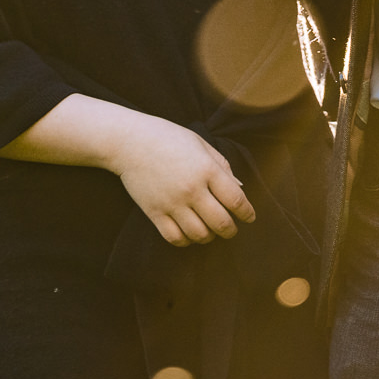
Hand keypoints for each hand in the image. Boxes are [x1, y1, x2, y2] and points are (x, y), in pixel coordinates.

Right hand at [108, 114, 255, 247]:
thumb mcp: (200, 144)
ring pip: (200, 234)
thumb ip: (222, 166)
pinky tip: (189, 233)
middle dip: (231, 230)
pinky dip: (186, 240)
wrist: (129, 141)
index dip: (247, 212)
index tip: (249, 217)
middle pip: (221, 222)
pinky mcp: (154, 212)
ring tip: (209, 231)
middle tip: (231, 229)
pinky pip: (175, 237)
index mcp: (206, 169)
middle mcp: (191, 188)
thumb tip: (240, 189)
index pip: (236, 200)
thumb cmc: (167, 137)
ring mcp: (172, 202)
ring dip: (209, 237)